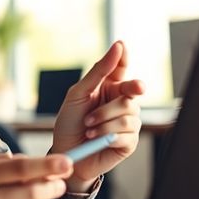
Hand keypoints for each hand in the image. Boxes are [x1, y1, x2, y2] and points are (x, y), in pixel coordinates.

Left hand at [50, 41, 144, 191]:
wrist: (66, 153)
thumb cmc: (70, 123)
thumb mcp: (78, 93)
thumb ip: (98, 71)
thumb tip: (118, 47)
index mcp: (109, 87)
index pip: (121, 67)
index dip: (123, 56)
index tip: (121, 45)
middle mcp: (121, 102)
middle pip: (132, 89)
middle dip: (123, 94)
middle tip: (119, 97)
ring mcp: (128, 122)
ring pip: (129, 112)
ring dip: (104, 120)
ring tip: (89, 127)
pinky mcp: (129, 141)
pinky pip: (127, 132)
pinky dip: (108, 134)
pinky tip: (96, 138)